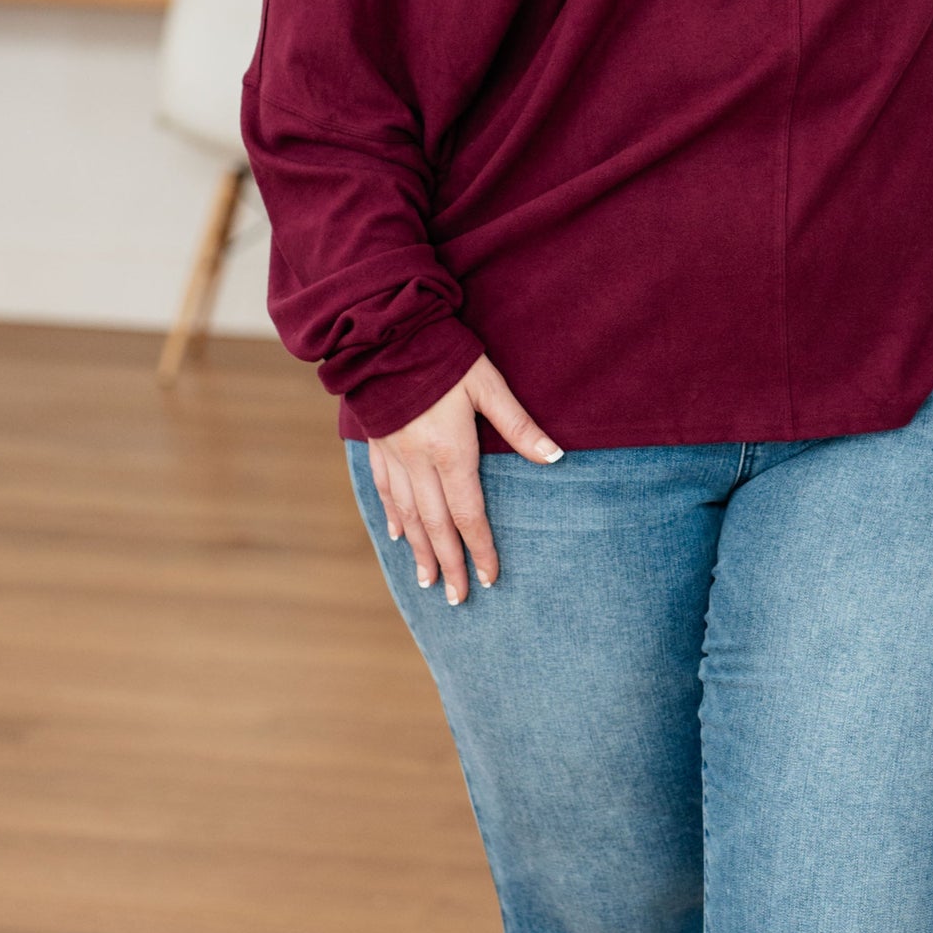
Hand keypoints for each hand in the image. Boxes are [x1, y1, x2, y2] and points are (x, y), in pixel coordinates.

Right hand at [366, 357, 562, 604]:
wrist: (387, 333)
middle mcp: (420, 462)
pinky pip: (385, 489)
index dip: (480, 549)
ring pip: (408, 515)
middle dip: (450, 564)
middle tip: (457, 598)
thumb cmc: (445, 355)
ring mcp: (395, 455)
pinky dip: (393, 516)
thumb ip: (519, 426)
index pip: (469, 514)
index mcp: (452, 452)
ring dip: (420, 551)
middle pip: (437, 526)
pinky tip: (399, 536)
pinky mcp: (378, 444)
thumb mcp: (489, 385)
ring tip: (427, 581)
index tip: (489, 579)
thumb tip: (554, 456)